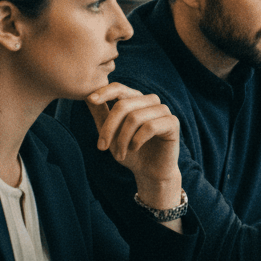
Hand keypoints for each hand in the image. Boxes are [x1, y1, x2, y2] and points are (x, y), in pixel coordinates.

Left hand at [86, 83, 181, 211]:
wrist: (150, 172)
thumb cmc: (130, 152)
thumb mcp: (110, 134)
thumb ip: (102, 114)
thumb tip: (87, 96)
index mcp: (136, 100)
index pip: (119, 88)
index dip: (105, 92)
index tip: (90, 100)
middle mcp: (150, 101)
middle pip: (123, 105)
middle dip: (109, 128)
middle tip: (102, 147)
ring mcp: (163, 111)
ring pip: (135, 117)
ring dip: (122, 138)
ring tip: (120, 154)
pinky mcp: (173, 123)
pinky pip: (149, 126)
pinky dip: (137, 140)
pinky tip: (135, 149)